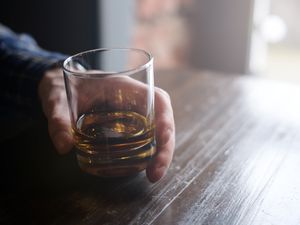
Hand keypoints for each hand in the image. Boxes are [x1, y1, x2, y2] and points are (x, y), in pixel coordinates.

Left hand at [38, 68, 174, 181]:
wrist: (59, 85)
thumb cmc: (61, 85)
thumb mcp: (56, 99)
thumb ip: (58, 118)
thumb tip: (64, 147)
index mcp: (124, 87)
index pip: (157, 98)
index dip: (166, 118)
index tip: (164, 139)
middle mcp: (133, 99)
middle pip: (162, 119)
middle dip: (165, 146)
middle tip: (155, 173)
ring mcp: (131, 112)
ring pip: (156, 129)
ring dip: (159, 152)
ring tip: (152, 174)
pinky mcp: (125, 123)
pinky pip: (144, 135)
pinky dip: (148, 150)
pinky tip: (143, 165)